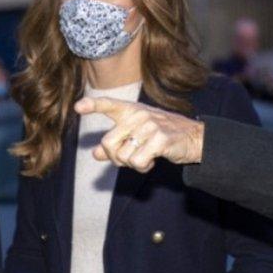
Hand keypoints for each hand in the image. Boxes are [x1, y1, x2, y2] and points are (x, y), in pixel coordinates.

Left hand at [73, 97, 204, 172]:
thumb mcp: (136, 136)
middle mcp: (138, 115)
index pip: (109, 104)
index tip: (78, 107)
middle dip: (115, 158)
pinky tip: (153, 159)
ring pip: (123, 156)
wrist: (194, 138)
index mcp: (131, 110)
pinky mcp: (160, 139)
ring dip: (132, 164)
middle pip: (108, 143)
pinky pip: (138, 162)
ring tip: (146, 156)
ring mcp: (150, 125)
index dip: (92, 105)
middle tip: (129, 159)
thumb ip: (115, 142)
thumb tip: (95, 153)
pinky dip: (143, 167)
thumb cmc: (161, 136)